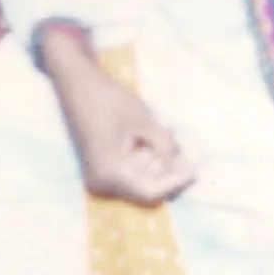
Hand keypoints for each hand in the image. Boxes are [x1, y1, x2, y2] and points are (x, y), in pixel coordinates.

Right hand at [43, 32, 196, 205]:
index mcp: (110, 173)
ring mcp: (98, 175)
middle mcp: (102, 181)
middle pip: (145, 186)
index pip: (150, 191)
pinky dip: (143, 156)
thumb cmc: (110, 100)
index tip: (195, 169)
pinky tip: (153, 136)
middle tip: (182, 147)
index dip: (175, 182)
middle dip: (167, 169)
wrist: (77, 83)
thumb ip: (165, 147)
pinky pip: (127, 169)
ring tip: (167, 133)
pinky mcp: (99, 166)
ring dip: (156, 160)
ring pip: (138, 177)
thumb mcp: (145, 122)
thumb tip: (184, 166)